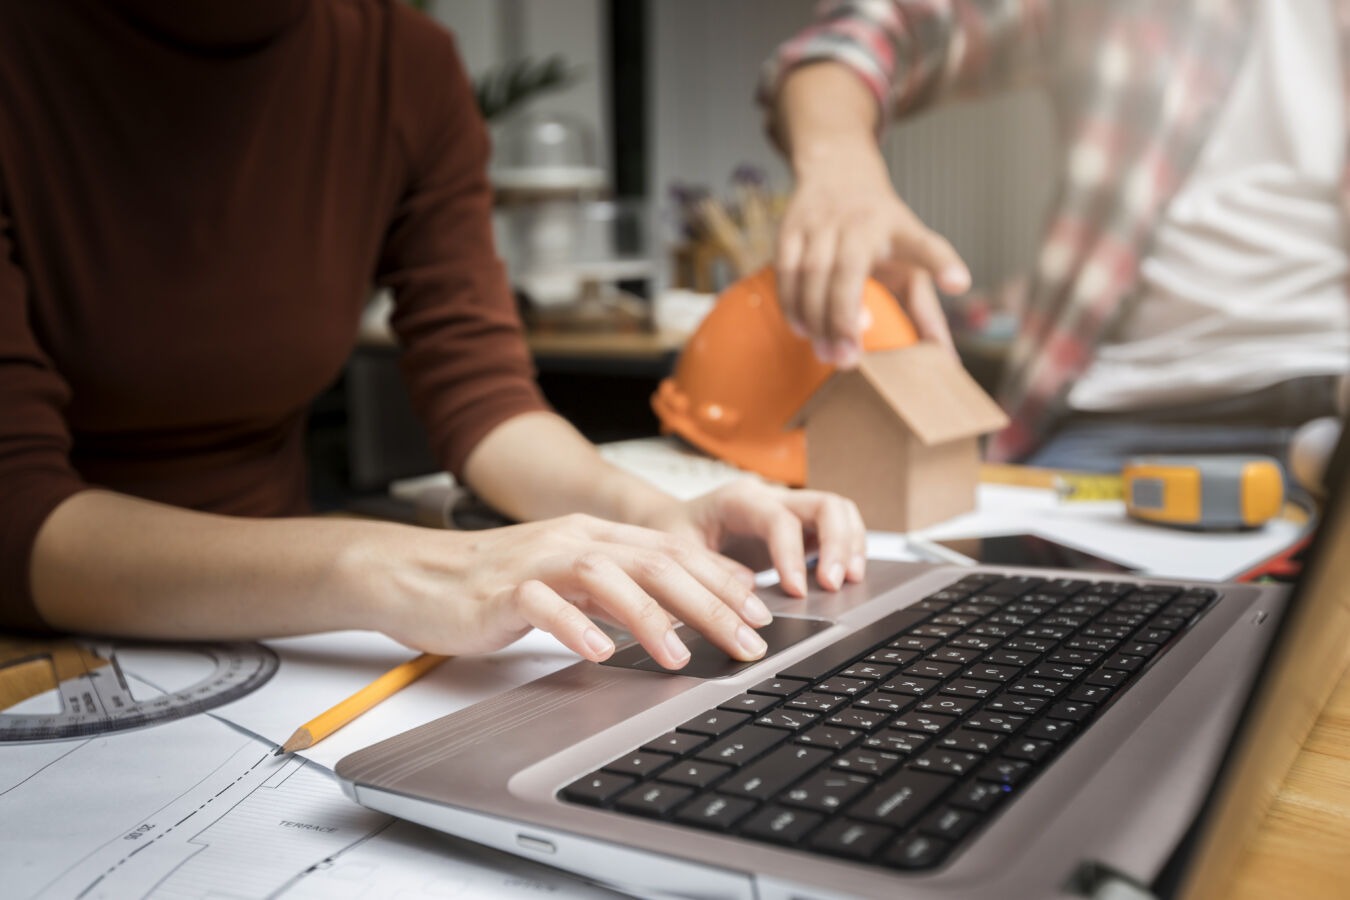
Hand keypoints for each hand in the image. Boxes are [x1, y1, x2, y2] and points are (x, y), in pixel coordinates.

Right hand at [375, 513, 770, 670]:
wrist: (420, 575)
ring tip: (680, 656)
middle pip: (655, 562)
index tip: (759, 614)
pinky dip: (574, 626)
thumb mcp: (572, 580)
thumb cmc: (498, 583)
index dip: (722, 581)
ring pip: (607, 576)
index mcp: (597, 536)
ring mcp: (538, 561)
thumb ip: (622, 590)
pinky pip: (544, 604)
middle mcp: (575, 540)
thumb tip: (684, 614)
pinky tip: (598, 652)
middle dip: (709, 602)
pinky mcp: (502, 590)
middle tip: (746, 641)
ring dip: (649, 617)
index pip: (675, 551)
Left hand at [642, 478, 866, 599]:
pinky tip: (846, 577)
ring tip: (851, 581)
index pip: (779, 519)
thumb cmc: (674, 534)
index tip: (796, 591)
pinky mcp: (799, 527)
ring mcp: (789, 509)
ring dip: (851, 545)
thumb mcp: (677, 551)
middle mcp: (770, 497)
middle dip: (838, 543)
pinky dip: (849, 550)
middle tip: (836, 585)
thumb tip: (748, 590)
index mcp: (739, 499)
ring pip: (838, 511)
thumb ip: (709, 569)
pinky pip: (837, 528)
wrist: (673, 523)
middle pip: (824, 504)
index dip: (791, 555)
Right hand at [776, 137, 968, 366]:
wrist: (839, 172)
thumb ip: (924, 309)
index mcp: (901, 231)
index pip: (924, 245)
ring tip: (825, 352)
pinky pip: (786, 270)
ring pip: (812, 272)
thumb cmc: (881, 232)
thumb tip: (945, 359)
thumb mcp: (909, 262)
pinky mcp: (792, 226)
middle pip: (849, 270)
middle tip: (847, 359)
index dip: (941, 263)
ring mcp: (824, 222)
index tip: (959, 283)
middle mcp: (863, 222)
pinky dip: (791, 303)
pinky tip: (801, 329)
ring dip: (815, 317)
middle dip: (844, 318)